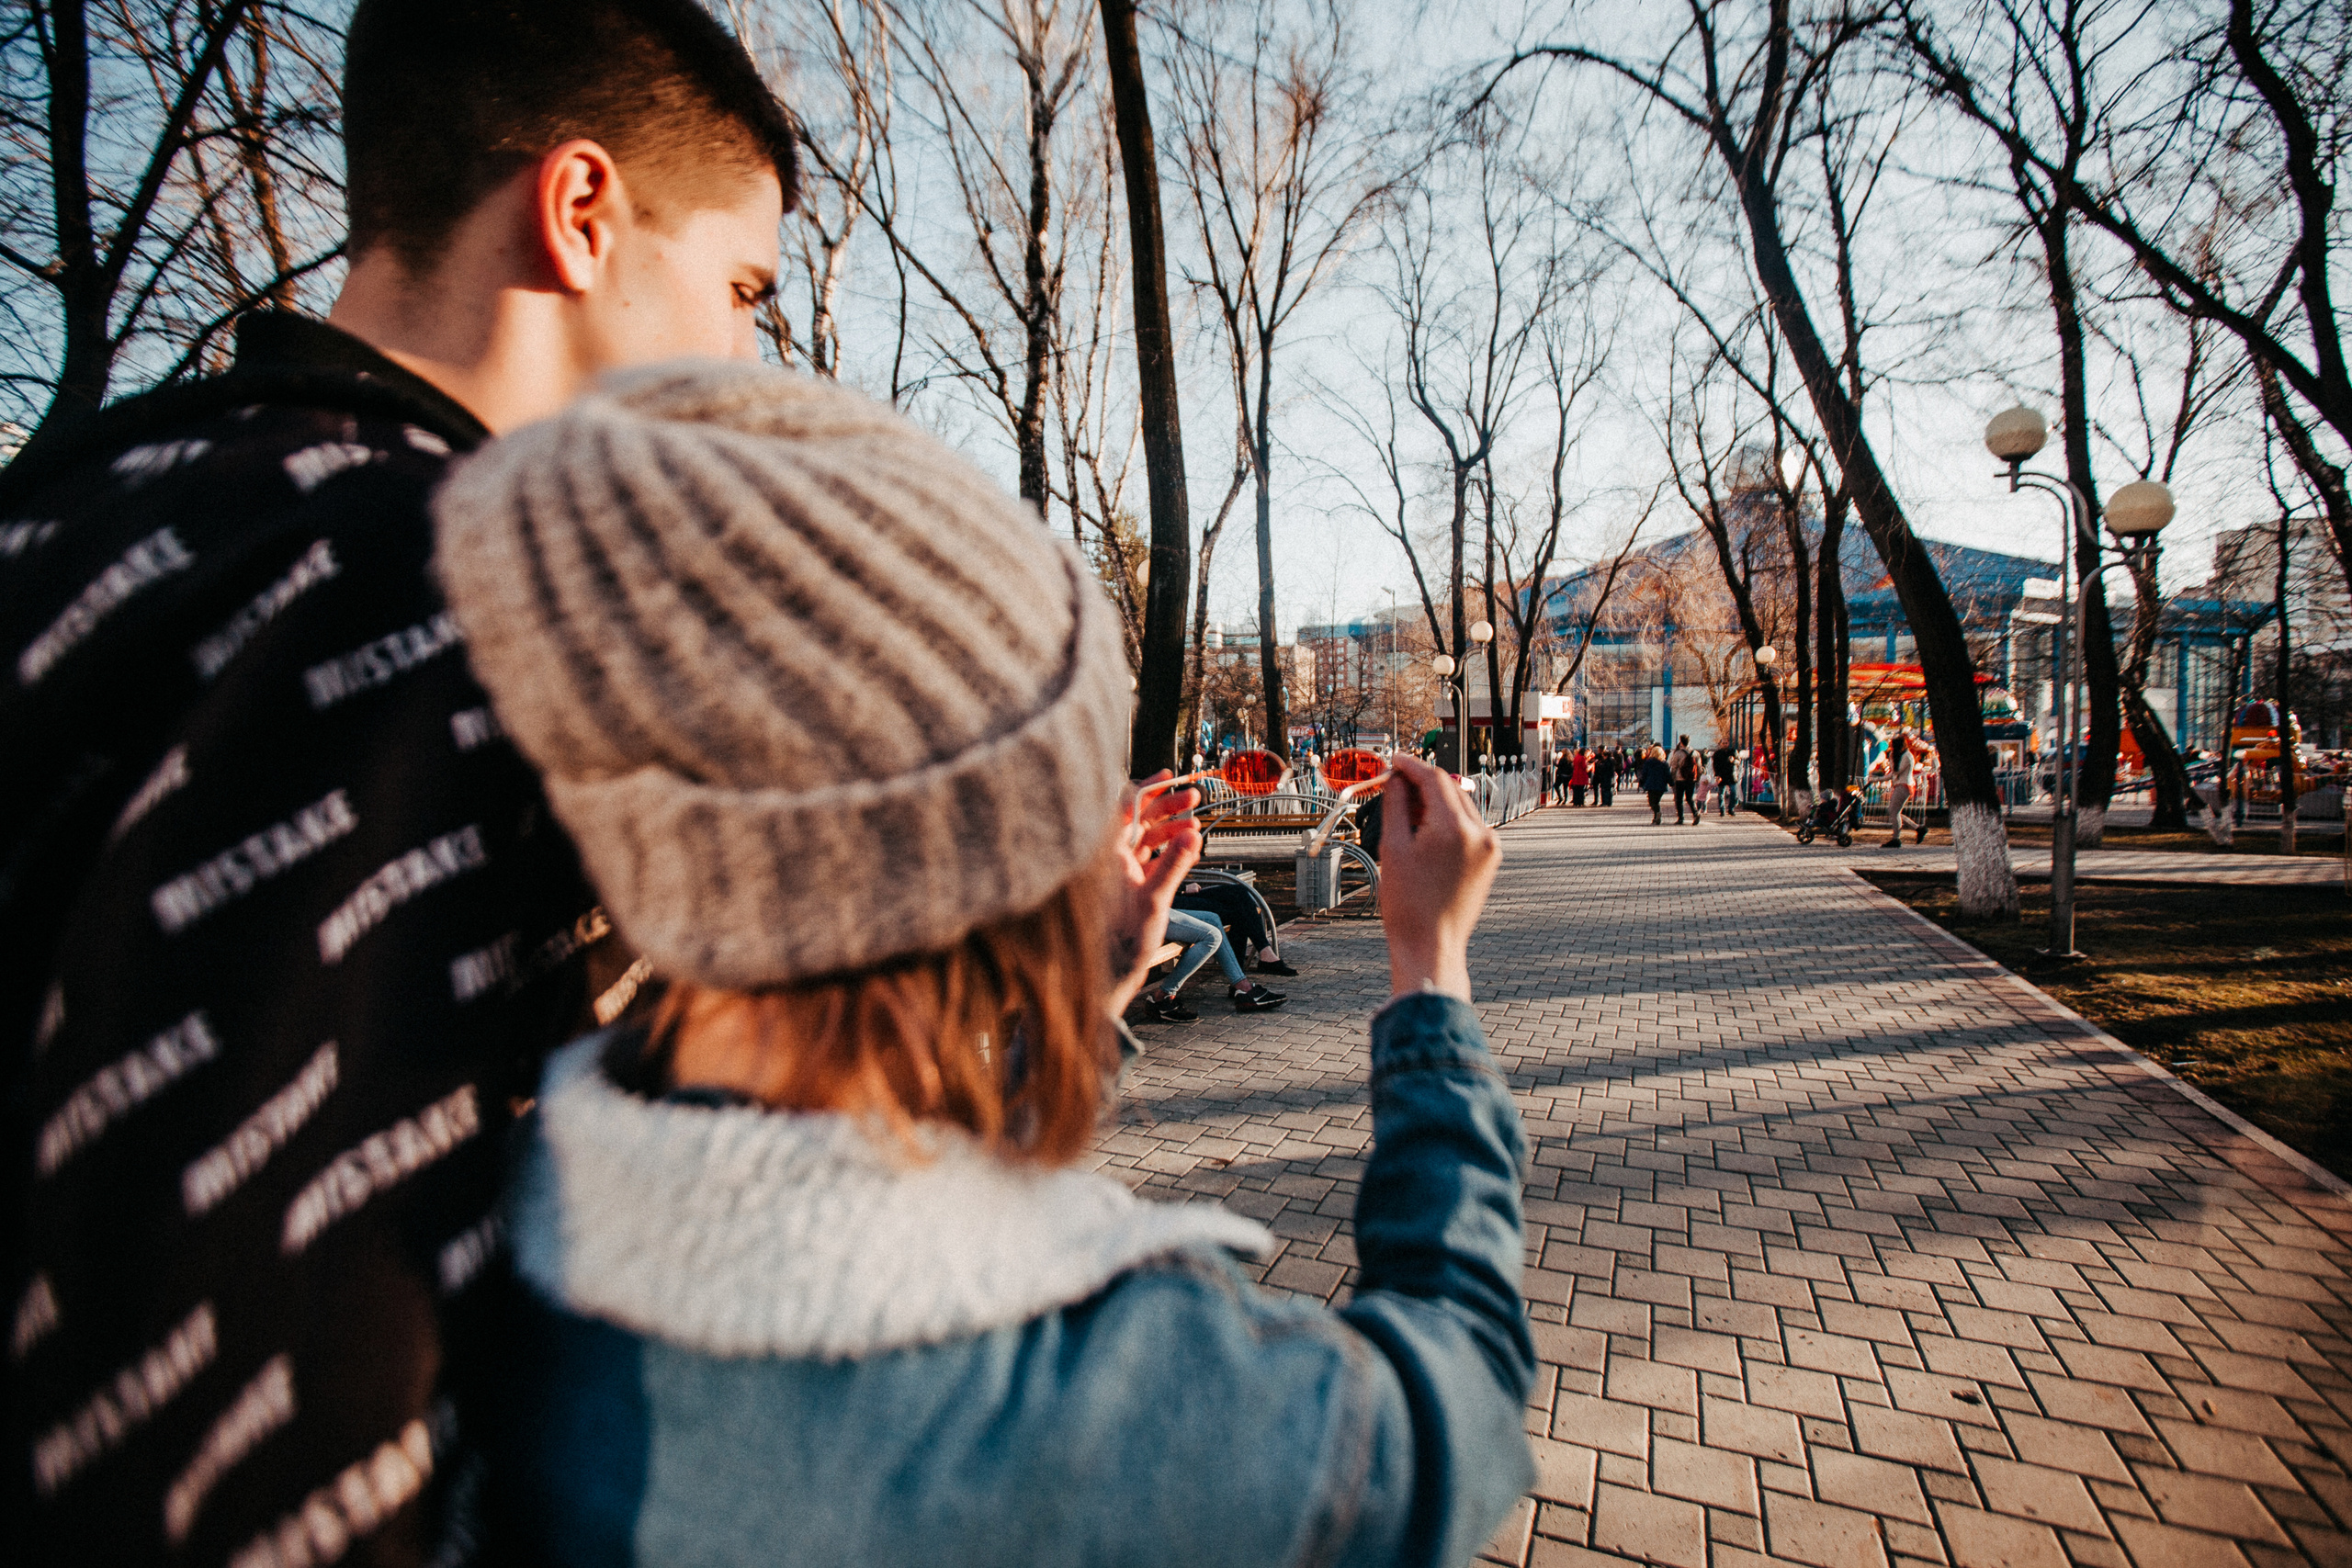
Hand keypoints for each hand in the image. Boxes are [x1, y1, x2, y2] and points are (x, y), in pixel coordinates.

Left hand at [1107, 772, 1202, 1016]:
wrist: (1110, 977)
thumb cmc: (1122, 943)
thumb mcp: (1154, 901)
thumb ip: (1174, 866)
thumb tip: (1192, 834)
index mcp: (1105, 856)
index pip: (1122, 809)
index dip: (1146, 790)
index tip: (1168, 777)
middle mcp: (1108, 860)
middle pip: (1136, 820)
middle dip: (1165, 807)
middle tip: (1194, 797)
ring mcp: (1117, 872)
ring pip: (1144, 838)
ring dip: (1169, 829)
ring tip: (1196, 823)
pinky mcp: (1127, 885)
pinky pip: (1147, 857)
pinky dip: (1166, 850)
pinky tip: (1187, 846)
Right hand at [1376, 755, 1499, 1002]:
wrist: (1430, 945)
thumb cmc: (1408, 904)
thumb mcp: (1393, 848)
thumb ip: (1395, 805)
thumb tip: (1396, 779)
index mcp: (1455, 829)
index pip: (1434, 779)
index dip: (1411, 766)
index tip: (1394, 761)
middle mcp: (1480, 833)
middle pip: (1449, 789)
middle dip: (1421, 783)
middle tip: (1394, 784)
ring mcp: (1489, 847)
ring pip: (1460, 806)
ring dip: (1434, 802)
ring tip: (1405, 813)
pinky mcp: (1490, 859)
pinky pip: (1468, 826)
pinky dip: (1447, 821)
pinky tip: (1424, 831)